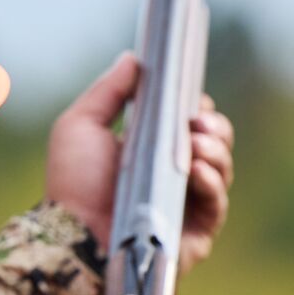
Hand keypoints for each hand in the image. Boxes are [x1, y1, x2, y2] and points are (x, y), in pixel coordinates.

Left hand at [44, 53, 236, 272]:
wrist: (71, 235)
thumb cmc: (72, 184)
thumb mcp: (81, 126)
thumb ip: (109, 91)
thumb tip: (134, 58)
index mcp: (151, 150)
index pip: (190, 123)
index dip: (196, 107)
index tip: (192, 95)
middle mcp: (173, 177)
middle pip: (215, 143)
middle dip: (213, 126)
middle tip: (197, 120)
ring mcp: (187, 206)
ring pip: (222, 170)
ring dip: (215, 150)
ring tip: (195, 141)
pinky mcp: (195, 234)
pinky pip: (217, 205)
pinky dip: (212, 182)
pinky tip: (196, 169)